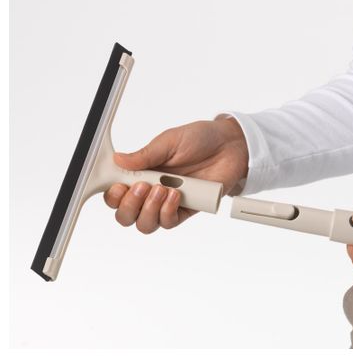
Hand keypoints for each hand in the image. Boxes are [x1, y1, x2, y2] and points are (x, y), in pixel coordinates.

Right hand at [103, 117, 247, 232]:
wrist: (229, 146)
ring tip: (161, 189)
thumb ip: (145, 155)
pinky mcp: (186, 210)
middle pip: (126, 214)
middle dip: (128, 205)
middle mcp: (152, 190)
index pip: (117, 192)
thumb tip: (118, 160)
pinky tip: (175, 196)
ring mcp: (168, 202)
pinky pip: (168, 222)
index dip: (113, 194)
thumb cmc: (199, 139)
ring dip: (148, 210)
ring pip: (145, 224)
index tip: (117, 186)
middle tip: (141, 187)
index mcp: (143, 172)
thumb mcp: (169, 142)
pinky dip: (167, 212)